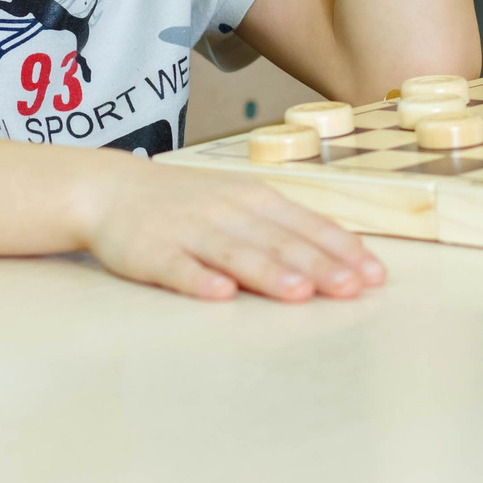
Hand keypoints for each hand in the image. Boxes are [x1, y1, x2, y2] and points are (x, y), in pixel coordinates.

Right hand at [80, 156, 386, 301]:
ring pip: (235, 253)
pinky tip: (220, 295)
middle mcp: (226, 210)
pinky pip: (178, 268)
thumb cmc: (187, 202)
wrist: (109, 188)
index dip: (341, 249)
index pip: (306, 224)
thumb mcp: (239, 200)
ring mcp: (188, 230)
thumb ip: (284, 226)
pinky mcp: (152, 252)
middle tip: (351, 289)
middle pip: (278, 241)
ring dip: (269, 273)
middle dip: (318, 265)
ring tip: (299, 293)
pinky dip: (199, 280)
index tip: (374, 275)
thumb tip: (345, 254)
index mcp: (253, 197)